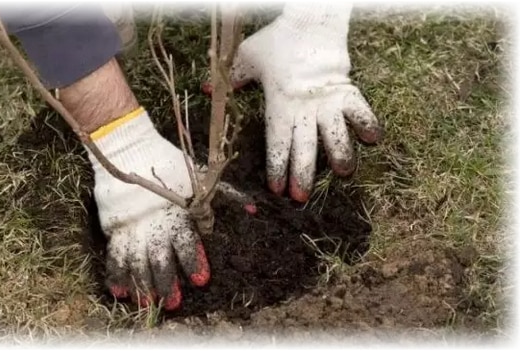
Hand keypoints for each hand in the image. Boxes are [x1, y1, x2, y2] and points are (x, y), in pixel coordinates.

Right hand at [87, 108, 209, 309]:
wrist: (130, 150)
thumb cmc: (172, 165)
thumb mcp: (202, 177)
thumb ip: (228, 195)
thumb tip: (254, 209)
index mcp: (177, 212)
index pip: (187, 241)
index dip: (194, 261)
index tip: (201, 280)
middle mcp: (154, 223)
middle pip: (160, 258)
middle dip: (167, 282)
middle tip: (174, 303)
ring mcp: (133, 227)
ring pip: (136, 261)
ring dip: (142, 284)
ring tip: (147, 303)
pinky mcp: (114, 227)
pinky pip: (113, 254)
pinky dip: (115, 274)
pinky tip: (119, 292)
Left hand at [230, 4, 381, 201]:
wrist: (311, 21)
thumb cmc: (277, 40)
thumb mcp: (247, 57)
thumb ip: (231, 78)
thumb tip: (205, 89)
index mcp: (279, 103)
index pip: (277, 141)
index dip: (277, 166)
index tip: (276, 188)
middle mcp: (305, 107)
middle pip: (305, 146)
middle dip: (303, 174)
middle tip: (301, 198)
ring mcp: (328, 100)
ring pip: (336, 133)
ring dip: (341, 154)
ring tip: (345, 174)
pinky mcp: (347, 90)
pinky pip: (361, 110)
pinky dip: (368, 124)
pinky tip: (373, 141)